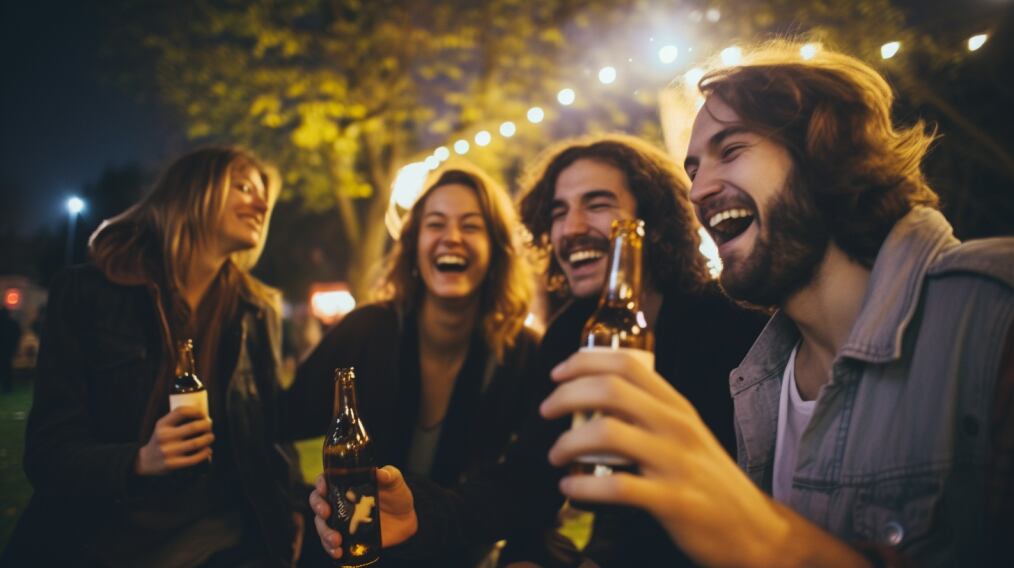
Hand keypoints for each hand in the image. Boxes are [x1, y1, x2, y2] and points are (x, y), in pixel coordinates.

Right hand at [135, 406, 212, 475]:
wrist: (146, 461)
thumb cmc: (161, 441)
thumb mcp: (163, 427)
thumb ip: (178, 420)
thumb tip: (203, 415)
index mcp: (162, 425)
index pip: (181, 411)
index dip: (196, 411)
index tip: (203, 414)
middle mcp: (164, 437)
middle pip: (193, 427)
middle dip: (206, 425)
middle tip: (209, 426)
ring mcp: (168, 451)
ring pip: (196, 443)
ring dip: (208, 439)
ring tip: (210, 437)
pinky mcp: (173, 464)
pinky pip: (194, 458)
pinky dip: (205, 453)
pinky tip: (207, 450)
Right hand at [309, 465, 418, 559]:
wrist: (405, 520)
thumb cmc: (396, 495)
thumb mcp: (394, 481)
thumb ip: (389, 475)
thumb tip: (380, 473)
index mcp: (347, 484)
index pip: (326, 480)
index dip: (320, 483)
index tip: (323, 488)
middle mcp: (340, 501)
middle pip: (318, 502)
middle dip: (318, 507)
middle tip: (326, 513)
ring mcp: (341, 520)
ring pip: (322, 525)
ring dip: (325, 532)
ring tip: (336, 539)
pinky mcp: (346, 536)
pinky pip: (331, 543)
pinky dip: (331, 548)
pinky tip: (338, 551)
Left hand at [540, 349, 787, 567]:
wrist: (756, 531)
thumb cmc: (710, 481)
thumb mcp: (687, 435)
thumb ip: (650, 414)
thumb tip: (596, 401)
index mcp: (677, 406)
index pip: (626, 363)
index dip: (584, 361)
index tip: (556, 373)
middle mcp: (677, 426)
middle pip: (610, 390)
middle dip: (566, 396)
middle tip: (546, 412)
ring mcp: (676, 463)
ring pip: (608, 434)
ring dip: (568, 443)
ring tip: (555, 457)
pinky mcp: (674, 501)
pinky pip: (617, 488)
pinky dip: (583, 489)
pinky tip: (569, 491)